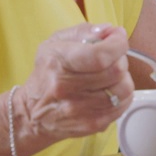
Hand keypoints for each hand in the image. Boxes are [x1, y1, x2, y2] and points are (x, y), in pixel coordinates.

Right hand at [18, 23, 133, 140]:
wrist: (31, 112)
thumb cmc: (46, 73)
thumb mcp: (55, 43)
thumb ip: (84, 31)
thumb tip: (110, 31)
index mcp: (59, 63)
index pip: (101, 55)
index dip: (118, 43)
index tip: (118, 38)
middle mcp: (68, 88)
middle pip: (117, 70)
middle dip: (120, 58)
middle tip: (112, 58)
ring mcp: (80, 109)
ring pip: (124, 89)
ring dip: (123, 78)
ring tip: (110, 75)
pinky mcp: (92, 124)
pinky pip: (122, 106)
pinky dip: (121, 95)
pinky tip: (108, 90)